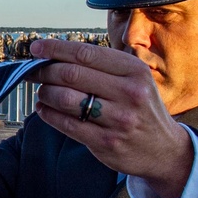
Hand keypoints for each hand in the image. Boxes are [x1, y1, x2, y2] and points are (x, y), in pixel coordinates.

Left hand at [27, 39, 192, 197]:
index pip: (85, 53)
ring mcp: (118, 120)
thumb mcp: (135, 79)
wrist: (164, 150)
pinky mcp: (106, 143)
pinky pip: (67, 125)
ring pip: (66, 99)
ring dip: (46, 93)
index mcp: (134, 71)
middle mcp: (129, 93)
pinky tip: (44, 109)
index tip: (36, 48)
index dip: (55, 49)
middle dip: (45, 71)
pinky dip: (49, 114)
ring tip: (42, 91)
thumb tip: (56, 54)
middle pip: (72, 74)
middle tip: (33, 71)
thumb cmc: (141, 107)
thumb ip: (102, 66)